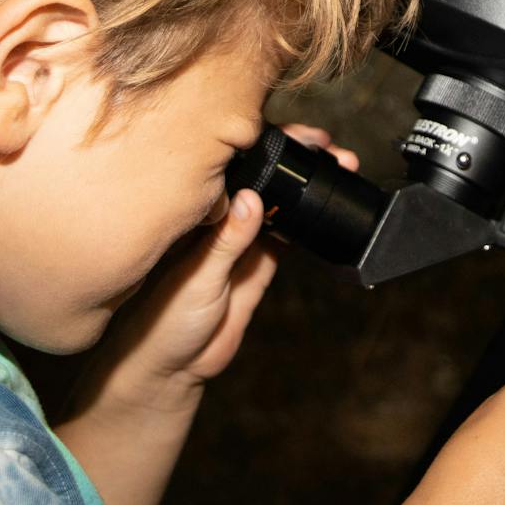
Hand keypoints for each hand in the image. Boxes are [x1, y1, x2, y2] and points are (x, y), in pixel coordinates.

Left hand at [79, 124, 358, 415]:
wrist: (173, 369)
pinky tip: (326, 207)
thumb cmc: (165, 321)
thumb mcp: (197, 279)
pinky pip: (287, 236)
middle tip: (330, 147)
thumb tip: (253, 199)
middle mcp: (223, 220)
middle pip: (265, 177)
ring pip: (281, 202)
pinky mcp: (259, 266)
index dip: (268, 144)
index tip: (300, 135)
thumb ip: (227, 242)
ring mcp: (243, 241)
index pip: (237, 166)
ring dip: (308, 186)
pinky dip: (306, 221)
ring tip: (339, 168)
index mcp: (200, 213)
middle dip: (298, 158)